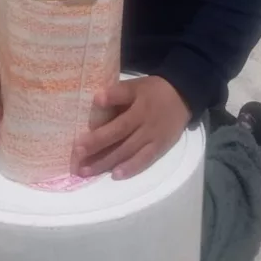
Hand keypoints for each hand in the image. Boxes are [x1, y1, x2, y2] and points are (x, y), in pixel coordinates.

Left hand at [73, 76, 190, 179]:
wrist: (183, 96)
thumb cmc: (153, 91)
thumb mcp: (136, 85)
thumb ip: (118, 92)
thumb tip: (96, 99)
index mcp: (138, 106)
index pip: (116, 119)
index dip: (98, 131)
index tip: (77, 141)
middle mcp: (145, 123)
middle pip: (119, 136)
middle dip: (96, 147)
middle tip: (76, 157)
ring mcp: (153, 137)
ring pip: (128, 151)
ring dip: (107, 162)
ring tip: (87, 171)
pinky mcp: (160, 147)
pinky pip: (144, 160)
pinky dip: (131, 168)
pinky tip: (115, 175)